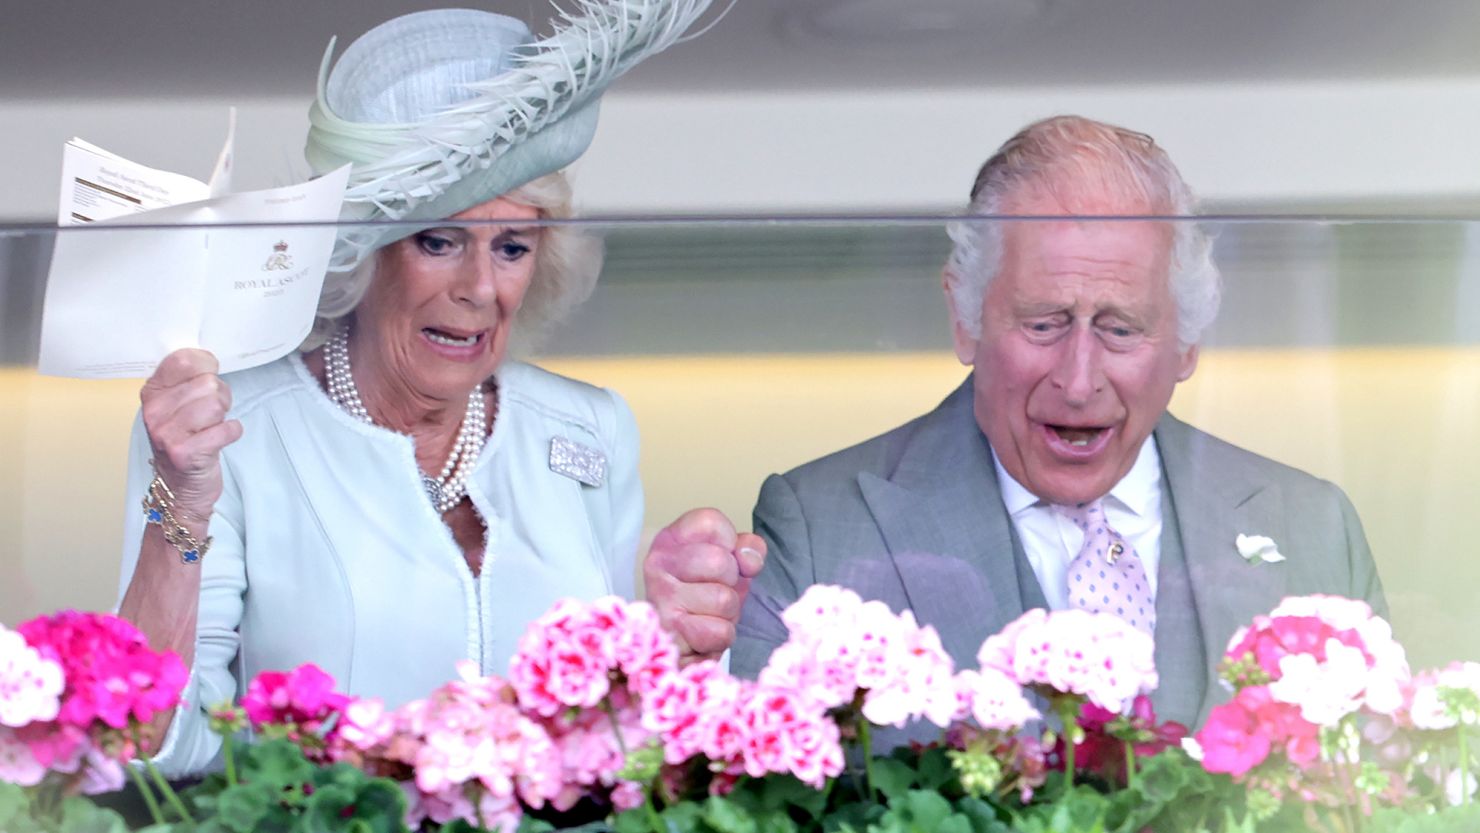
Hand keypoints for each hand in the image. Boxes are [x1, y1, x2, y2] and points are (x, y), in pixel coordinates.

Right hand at [139, 349, 242, 520]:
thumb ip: (187, 381)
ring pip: (216, 404)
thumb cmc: (185, 441)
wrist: (180, 488)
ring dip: (223, 415)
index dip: (206, 366)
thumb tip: (207, 358)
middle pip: (207, 383)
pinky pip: (226, 429)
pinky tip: (218, 440)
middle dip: (219, 396)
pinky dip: (230, 433)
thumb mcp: (177, 406)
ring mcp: (167, 434)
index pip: (183, 360)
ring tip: (212, 427)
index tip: (208, 376)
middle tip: (211, 413)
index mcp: (152, 393)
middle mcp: (154, 412)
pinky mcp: (186, 453)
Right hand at [644, 508, 766, 663]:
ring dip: (727, 614)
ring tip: (708, 614)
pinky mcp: (669, 630)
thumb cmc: (706, 598)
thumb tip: (749, 559)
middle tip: (714, 592)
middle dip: (731, 583)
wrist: (681, 644)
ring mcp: (661, 597)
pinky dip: (720, 637)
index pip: (711, 521)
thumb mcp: (731, 565)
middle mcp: (659, 563)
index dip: (731, 542)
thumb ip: (747, 549)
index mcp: (671, 539)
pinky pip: (719, 631)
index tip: (724, 558)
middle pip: (720, 561)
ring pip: (723, 599)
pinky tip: (701, 634)